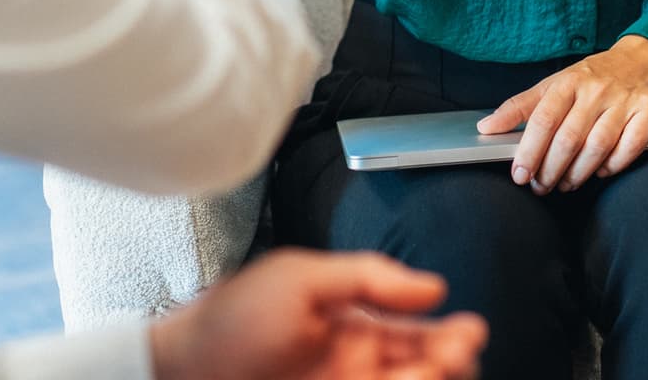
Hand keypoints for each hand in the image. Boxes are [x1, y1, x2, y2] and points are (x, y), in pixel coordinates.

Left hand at [147, 250, 486, 379]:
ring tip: (430, 370)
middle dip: (448, 362)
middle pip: (421, 368)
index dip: (449, 336)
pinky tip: (407, 379)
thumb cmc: (230, 319)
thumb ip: (368, 277)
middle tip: (455, 357)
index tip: (470, 334)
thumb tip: (432, 287)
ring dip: (426, 378)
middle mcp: (354, 367)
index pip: (416, 334)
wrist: (178, 370)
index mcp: (353, 328)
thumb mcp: (301, 279)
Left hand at [475, 36, 647, 193]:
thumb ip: (520, 107)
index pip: (543, 119)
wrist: (644, 60)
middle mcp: (596, 90)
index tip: (519, 175)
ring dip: (578, 174)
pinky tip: (601, 171)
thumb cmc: (593, 77)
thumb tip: (486, 127)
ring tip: (566, 184)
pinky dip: (612, 166)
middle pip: (569, 139)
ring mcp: (624, 101)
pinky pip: (629, 148)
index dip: (529, 151)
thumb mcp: (554, 84)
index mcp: (569, 81)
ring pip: (597, 147)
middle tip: (541, 186)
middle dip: (551, 170)